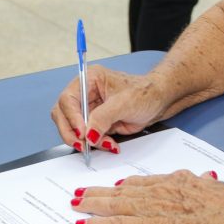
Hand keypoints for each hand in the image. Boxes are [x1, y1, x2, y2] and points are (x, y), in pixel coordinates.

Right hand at [51, 65, 167, 153]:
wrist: (159, 102)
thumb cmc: (146, 93)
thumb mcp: (124, 103)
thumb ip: (103, 117)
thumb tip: (88, 134)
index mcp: (89, 79)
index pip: (68, 99)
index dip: (71, 117)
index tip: (82, 132)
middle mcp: (85, 93)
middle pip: (63, 115)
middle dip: (72, 132)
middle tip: (84, 144)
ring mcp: (89, 109)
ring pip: (72, 128)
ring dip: (86, 140)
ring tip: (105, 143)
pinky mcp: (95, 123)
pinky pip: (87, 137)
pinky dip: (96, 143)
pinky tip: (110, 144)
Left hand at [71, 170, 223, 223]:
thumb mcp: (216, 186)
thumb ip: (207, 183)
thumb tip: (208, 178)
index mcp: (174, 181)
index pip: (143, 182)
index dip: (125, 185)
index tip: (115, 186)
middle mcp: (157, 192)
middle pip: (121, 191)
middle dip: (99, 192)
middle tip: (82, 192)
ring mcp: (150, 208)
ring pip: (113, 204)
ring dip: (91, 204)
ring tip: (75, 203)